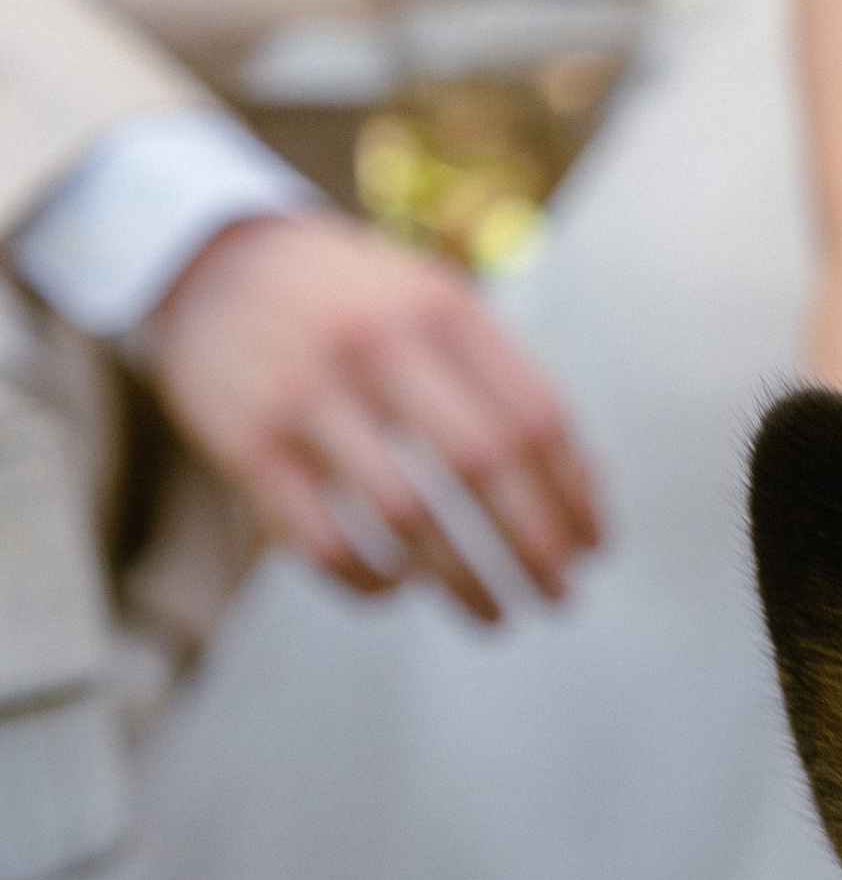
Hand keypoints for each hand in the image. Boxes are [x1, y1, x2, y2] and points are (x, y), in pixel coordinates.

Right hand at [145, 211, 602, 619]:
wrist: (206, 262)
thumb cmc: (352, 301)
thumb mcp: (434, 303)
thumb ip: (506, 380)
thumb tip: (588, 485)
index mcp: (442, 308)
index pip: (537, 415)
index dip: (576, 494)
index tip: (595, 548)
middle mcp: (379, 344)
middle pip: (485, 465)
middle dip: (536, 547)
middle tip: (560, 599)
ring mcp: (307, 395)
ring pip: (408, 514)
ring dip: (465, 582)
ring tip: (497, 617)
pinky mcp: (247, 446)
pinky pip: (322, 540)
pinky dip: (371, 582)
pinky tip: (399, 592)